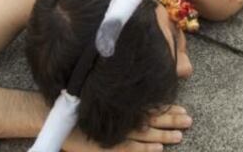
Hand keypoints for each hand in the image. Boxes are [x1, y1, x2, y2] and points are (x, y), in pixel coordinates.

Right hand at [70, 105, 192, 151]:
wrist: (53, 116)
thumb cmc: (78, 108)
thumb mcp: (100, 102)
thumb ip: (117, 101)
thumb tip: (139, 97)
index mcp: (122, 107)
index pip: (150, 108)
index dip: (167, 109)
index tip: (184, 109)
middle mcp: (120, 119)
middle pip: (151, 119)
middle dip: (171, 120)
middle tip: (189, 120)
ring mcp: (114, 133)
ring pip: (144, 134)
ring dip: (163, 135)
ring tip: (180, 136)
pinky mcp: (106, 146)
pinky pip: (129, 148)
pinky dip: (144, 148)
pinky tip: (157, 149)